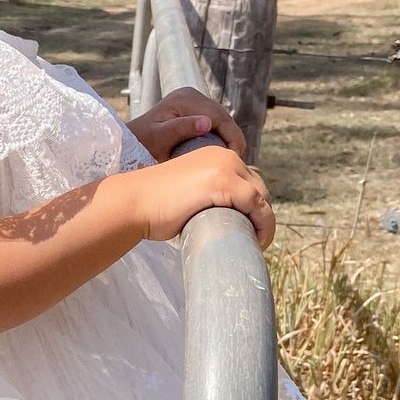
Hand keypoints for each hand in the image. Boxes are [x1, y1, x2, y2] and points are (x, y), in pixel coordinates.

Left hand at [128, 88, 245, 162]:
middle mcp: (190, 94)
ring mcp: (192, 99)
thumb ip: (180, 130)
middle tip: (237, 161)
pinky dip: (220, 134)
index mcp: (184, 99)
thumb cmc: (140, 144)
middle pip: (223, 116)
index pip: (219, 116)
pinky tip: (221, 150)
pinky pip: (214, 121)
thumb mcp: (159, 139)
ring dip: (228, 136)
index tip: (236, 158)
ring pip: (221, 119)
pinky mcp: (193, 108)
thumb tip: (206, 122)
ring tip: (230, 158)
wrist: (127, 143)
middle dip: (232, 138)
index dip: (232, 137)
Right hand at [138, 145, 274, 249]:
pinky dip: (263, 224)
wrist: (134, 203)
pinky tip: (254, 240)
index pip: (249, 182)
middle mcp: (224, 155)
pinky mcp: (223, 181)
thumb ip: (207, 197)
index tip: (250, 231)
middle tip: (252, 240)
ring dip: (265, 223)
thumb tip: (226, 220)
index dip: (255, 209)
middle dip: (262, 216)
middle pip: (259, 189)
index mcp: (217, 156)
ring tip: (254, 244)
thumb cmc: (155, 206)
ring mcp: (225, 166)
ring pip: (261, 198)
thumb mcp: (189, 193)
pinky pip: (256, 204)